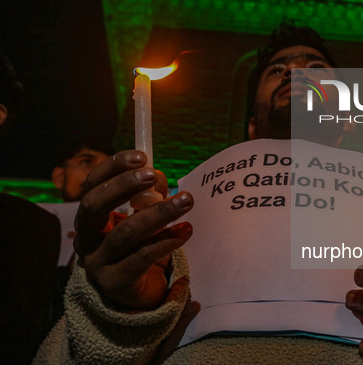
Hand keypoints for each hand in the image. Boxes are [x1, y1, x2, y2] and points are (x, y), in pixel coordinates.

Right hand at [74, 150, 193, 309]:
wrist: (139, 295)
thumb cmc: (140, 249)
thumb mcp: (145, 218)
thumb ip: (150, 196)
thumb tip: (158, 174)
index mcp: (90, 218)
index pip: (92, 185)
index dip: (113, 168)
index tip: (141, 157)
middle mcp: (86, 239)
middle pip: (94, 206)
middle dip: (124, 186)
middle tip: (153, 175)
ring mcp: (97, 263)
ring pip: (125, 232)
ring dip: (158, 213)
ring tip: (186, 200)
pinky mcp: (115, 283)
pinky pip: (142, 257)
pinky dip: (166, 241)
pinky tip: (186, 230)